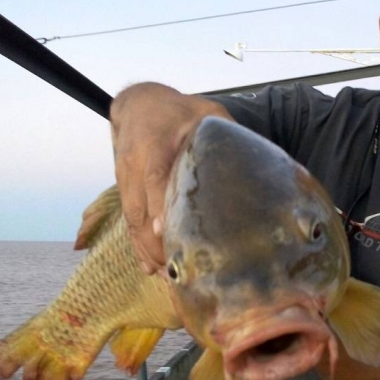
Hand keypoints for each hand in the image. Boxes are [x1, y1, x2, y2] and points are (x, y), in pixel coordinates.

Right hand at [110, 82, 231, 273]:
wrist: (139, 104)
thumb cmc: (179, 111)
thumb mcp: (206, 112)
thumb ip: (224, 133)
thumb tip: (255, 162)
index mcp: (155, 143)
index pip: (154, 176)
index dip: (157, 204)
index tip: (165, 228)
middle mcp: (135, 164)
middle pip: (139, 208)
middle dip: (153, 241)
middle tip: (176, 267)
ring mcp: (126, 179)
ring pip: (132, 221)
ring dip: (147, 250)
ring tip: (167, 275)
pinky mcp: (124, 190)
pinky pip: (129, 222)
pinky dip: (138, 247)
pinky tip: (151, 268)